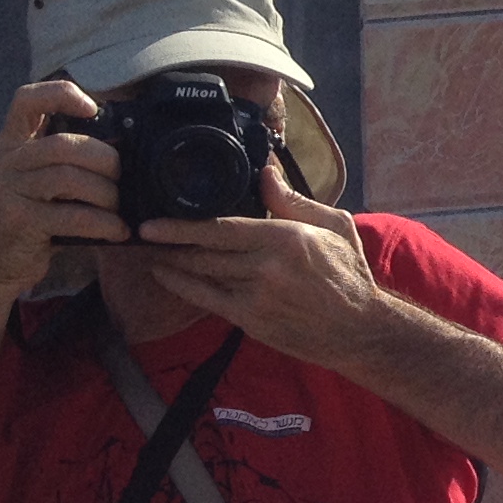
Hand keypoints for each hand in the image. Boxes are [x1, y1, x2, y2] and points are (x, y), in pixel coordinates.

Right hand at [0, 78, 124, 294]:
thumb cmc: (23, 218)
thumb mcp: (31, 180)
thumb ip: (60, 159)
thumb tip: (120, 144)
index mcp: (10, 144)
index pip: (26, 101)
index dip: (61, 94)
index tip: (92, 107)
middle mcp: (5, 162)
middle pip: (65, 144)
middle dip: (105, 159)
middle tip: (120, 178)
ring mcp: (9, 192)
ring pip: (71, 178)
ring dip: (107, 194)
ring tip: (117, 208)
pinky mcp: (20, 222)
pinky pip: (74, 216)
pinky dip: (104, 224)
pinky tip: (117, 231)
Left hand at [135, 167, 393, 370]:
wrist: (359, 329)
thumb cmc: (348, 274)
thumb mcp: (334, 227)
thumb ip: (294, 201)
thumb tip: (265, 173)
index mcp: (286, 238)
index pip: (222, 228)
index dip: (182, 225)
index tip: (153, 222)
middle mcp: (266, 267)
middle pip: (204, 251)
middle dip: (169, 243)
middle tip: (143, 232)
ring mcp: (256, 296)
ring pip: (202, 274)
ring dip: (172, 262)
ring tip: (152, 251)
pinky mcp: (251, 320)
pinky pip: (206, 300)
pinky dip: (182, 286)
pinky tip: (165, 275)